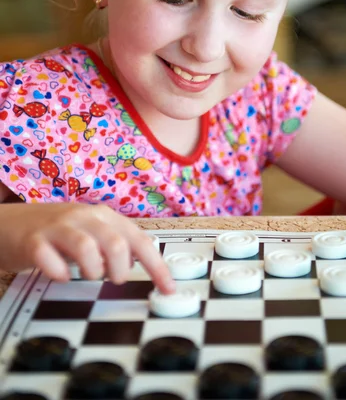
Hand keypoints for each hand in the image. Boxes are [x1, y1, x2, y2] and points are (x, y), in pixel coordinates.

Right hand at [0, 203, 174, 292]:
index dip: (157, 267)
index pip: (140, 240)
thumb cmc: (57, 232)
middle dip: (120, 270)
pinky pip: (50, 259)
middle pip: (116, 244)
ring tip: (87, 275)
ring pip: (87, 248)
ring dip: (92, 271)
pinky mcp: (33, 240)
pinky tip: (58, 275)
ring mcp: (58, 227)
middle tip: (112, 278)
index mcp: (104, 216)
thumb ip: (116, 245)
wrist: (11, 222)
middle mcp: (84, 217)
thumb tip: (144, 266)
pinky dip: (58, 273)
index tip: (169, 289)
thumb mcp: (92, 233)